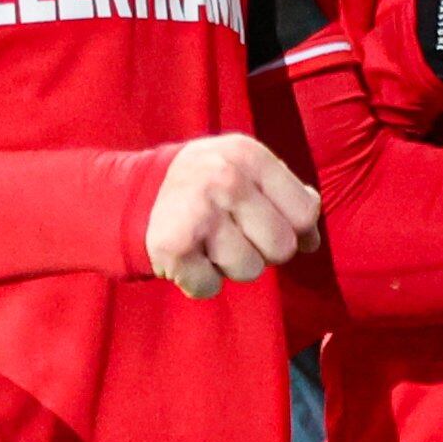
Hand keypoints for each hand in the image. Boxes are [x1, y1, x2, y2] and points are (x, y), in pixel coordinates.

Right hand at [146, 133, 320, 296]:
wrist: (130, 195)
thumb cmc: (202, 188)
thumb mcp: (243, 171)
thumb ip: (285, 196)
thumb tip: (312, 237)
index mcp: (248, 155)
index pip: (305, 214)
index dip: (295, 232)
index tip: (268, 226)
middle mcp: (225, 178)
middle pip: (282, 248)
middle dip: (263, 252)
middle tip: (232, 235)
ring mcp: (198, 210)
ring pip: (249, 271)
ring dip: (230, 267)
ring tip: (208, 243)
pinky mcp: (174, 245)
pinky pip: (211, 287)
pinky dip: (200, 281)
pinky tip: (188, 256)